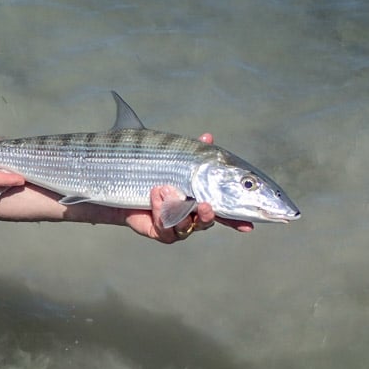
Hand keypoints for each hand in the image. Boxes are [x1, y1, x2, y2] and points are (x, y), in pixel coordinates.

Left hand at [123, 131, 252, 241]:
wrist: (118, 179)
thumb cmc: (148, 165)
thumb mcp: (170, 154)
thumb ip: (192, 150)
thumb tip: (208, 137)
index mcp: (202, 194)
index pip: (226, 208)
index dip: (239, 219)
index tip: (249, 225)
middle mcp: (192, 212)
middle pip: (208, 221)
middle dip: (208, 216)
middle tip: (206, 205)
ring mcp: (176, 223)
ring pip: (187, 227)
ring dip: (179, 209)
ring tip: (166, 188)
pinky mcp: (158, 230)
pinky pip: (166, 229)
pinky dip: (161, 211)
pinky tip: (155, 194)